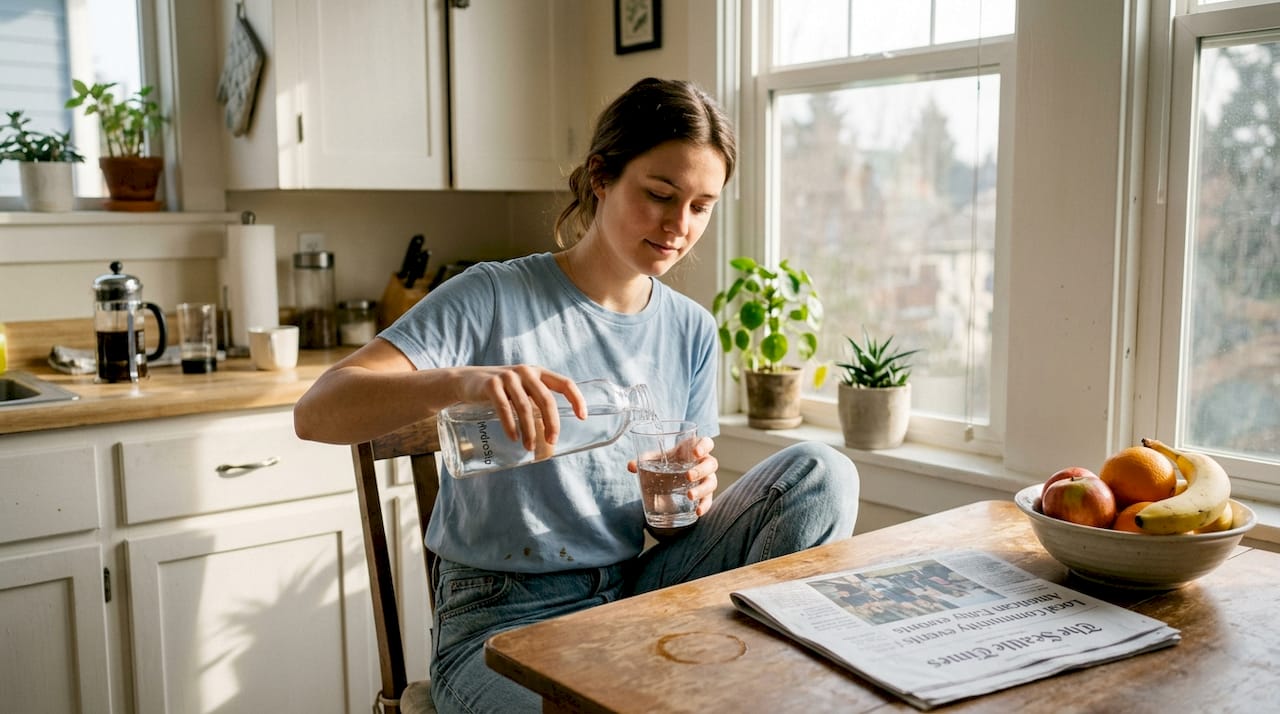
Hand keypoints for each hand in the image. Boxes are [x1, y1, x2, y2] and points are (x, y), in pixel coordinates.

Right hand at [453, 365, 585, 450]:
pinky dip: (510, 425)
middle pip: (546, 399)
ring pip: (525, 407)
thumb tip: (552, 434)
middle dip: (552, 423)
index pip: (565, 383)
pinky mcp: (490, 385)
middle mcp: (526, 372)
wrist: (465, 381)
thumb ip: (535, 403)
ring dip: (530, 430)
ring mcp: (508, 377)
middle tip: (551, 442)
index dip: (577, 399)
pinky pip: (504, 407)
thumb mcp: (521, 390)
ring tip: (529, 448)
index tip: (582, 418)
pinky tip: (513, 438)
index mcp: (538, 373)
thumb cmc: (500, 391)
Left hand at [628, 435, 717, 514]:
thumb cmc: (667, 463)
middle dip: (701, 470)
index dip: (704, 446)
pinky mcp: (706, 494)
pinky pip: (709, 500)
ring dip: (702, 489)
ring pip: (711, 482)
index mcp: (693, 450)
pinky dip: (705, 506)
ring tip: (689, 496)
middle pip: (711, 463)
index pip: (706, 443)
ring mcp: (706, 479)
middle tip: (688, 476)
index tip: (695, 452)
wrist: (670, 478)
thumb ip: (645, 460)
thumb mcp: (656, 460)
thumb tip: (631, 466)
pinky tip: (698, 512)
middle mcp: (703, 463)